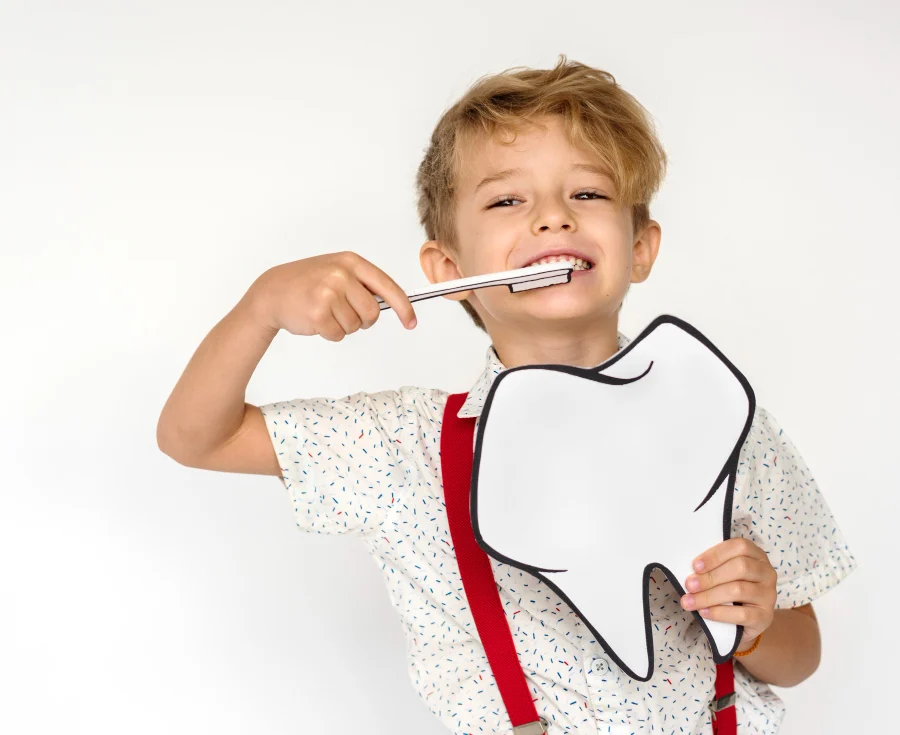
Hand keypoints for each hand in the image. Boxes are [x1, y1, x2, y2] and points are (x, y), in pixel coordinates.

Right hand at [247, 251, 416, 339]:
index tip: (411, 322)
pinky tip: (317, 320)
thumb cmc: (309, 283)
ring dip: (343, 326)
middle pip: (372, 312)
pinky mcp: (318, 313)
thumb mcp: (337, 272)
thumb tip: (395, 304)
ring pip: (355, 326)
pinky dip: (330, 333)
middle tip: (344, 312)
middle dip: (363, 320)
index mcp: (351, 262)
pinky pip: (339, 335)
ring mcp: (328, 293)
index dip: (403, 307)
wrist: (273, 291)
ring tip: (325, 311)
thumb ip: (363, 284)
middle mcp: (341, 275)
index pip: (387, 286)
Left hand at [681, 537, 777, 651]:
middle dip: (710, 576)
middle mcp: (767, 572)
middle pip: (740, 567)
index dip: (716, 555)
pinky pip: (742, 614)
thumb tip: (690, 570)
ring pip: (739, 590)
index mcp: (756, 555)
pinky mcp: (765, 616)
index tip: (695, 566)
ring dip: (709, 596)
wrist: (746, 620)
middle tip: (689, 585)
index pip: (740, 547)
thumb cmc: (730, 588)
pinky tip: (704, 612)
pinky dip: (719, 613)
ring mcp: (768, 595)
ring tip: (690, 601)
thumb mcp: (724, 572)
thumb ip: (713, 566)